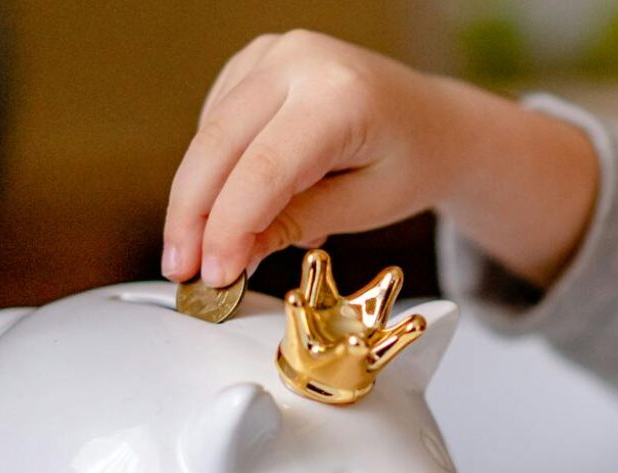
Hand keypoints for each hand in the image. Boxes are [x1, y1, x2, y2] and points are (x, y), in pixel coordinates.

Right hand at [162, 30, 597, 289]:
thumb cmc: (412, 162)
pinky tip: (241, 202)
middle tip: (182, 269)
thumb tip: (228, 253)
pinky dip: (218, 166)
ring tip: (218, 249)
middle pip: (219, 144)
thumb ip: (295, 223)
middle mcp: (302, 60)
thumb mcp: (366, 206)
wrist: (435, 122)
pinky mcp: (258, 58)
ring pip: (209, 132)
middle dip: (193, 214)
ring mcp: (276, 51)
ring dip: (200, 196)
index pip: (264, 169)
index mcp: (342, 96)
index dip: (228, 227)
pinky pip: (217, 118)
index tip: (211, 275)